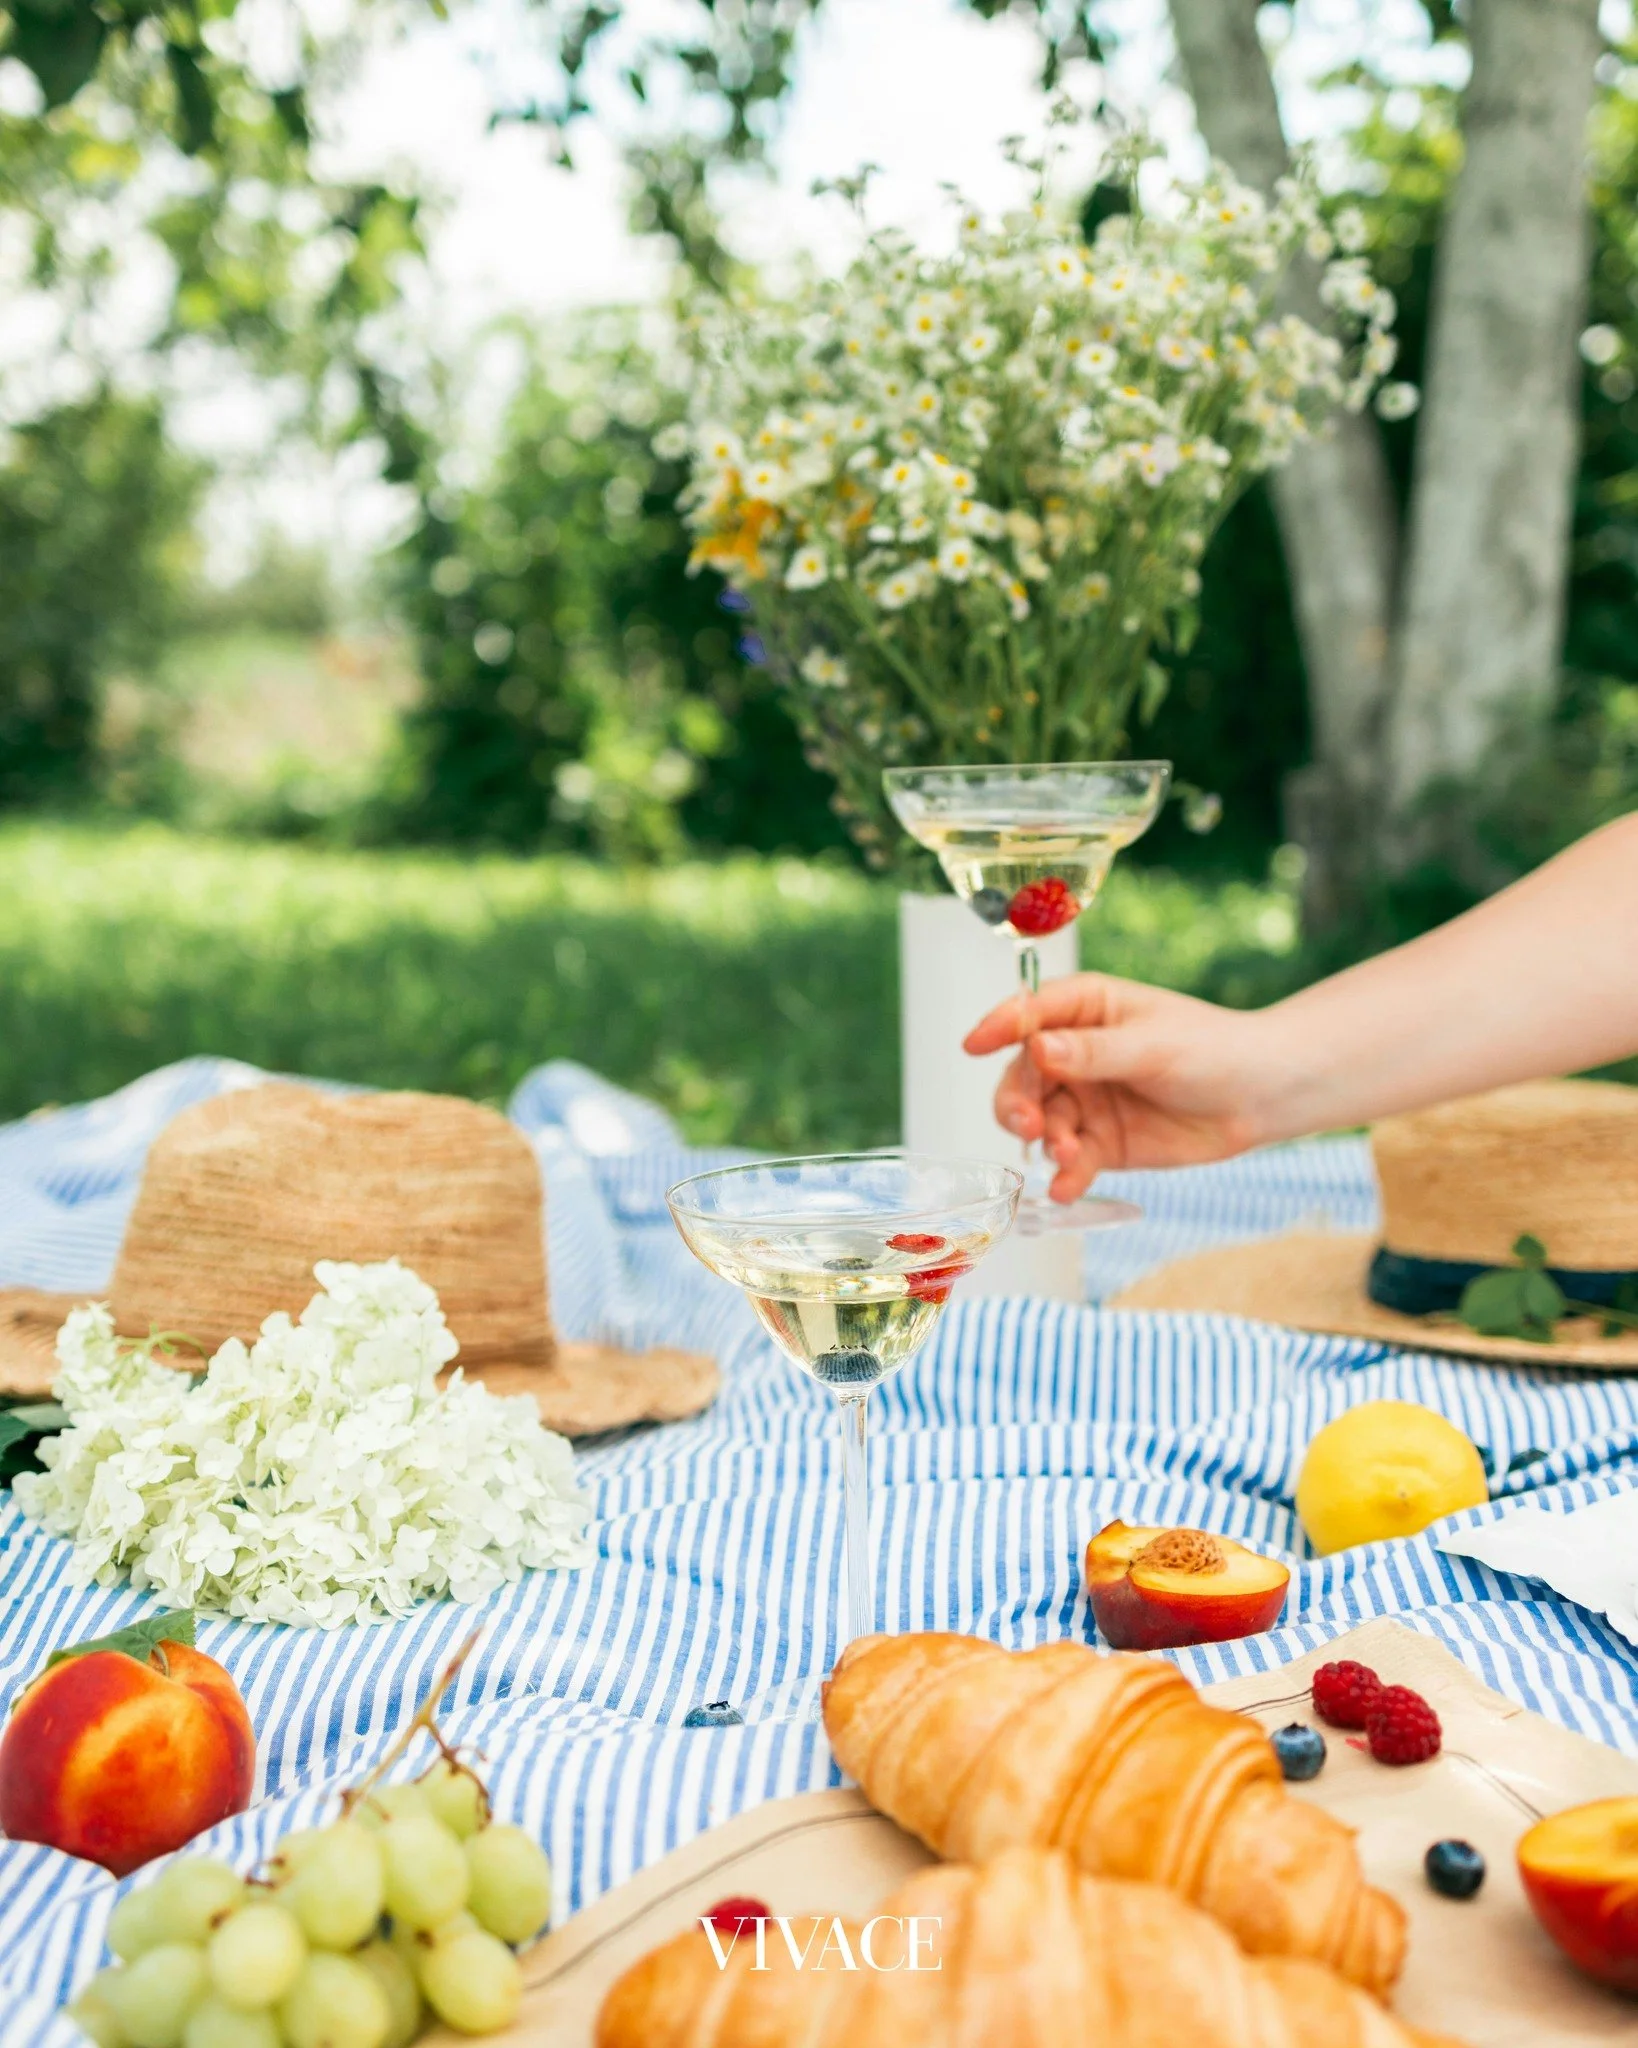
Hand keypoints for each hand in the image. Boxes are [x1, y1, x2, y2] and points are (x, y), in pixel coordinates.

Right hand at [962, 973, 1282, 1201]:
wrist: (1261, 1097)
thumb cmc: (1213, 1049)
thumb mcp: (1153, 1045)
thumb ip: (1093, 1052)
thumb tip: (1038, 1050)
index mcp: (1085, 1009)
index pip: (1030, 1013)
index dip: (999, 1026)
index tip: (973, 1045)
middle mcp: (1075, 1053)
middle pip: (1022, 1075)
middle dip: (1017, 1100)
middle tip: (1028, 1124)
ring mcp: (1085, 1100)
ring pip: (1040, 1121)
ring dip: (1046, 1140)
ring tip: (1071, 1155)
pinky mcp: (1101, 1143)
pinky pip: (1070, 1160)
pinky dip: (1065, 1175)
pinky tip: (1068, 1188)